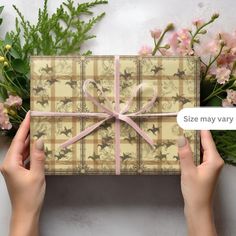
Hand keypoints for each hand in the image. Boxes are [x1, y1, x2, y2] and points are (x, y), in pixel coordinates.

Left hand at [0, 112, 45, 235]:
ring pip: (21, 150)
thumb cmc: (31, 195)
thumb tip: (39, 140)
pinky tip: (38, 145)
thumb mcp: (37, 174)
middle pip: (19, 144)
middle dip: (27, 131)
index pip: (18, 141)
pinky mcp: (18, 171)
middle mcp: (9, 163)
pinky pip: (24, 157)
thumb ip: (38, 156)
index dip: (24, 127)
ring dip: (30, 141)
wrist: (26, 212)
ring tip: (39, 129)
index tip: (30, 114)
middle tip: (37, 119)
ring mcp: (13, 168)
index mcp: (10, 163)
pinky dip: (31, 151)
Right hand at [178, 130, 223, 235]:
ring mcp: (210, 165)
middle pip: (206, 141)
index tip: (195, 115)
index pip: (207, 138)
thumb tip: (181, 137)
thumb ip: (185, 153)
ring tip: (184, 129)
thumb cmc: (195, 191)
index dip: (201, 126)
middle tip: (186, 120)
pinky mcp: (205, 168)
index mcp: (214, 159)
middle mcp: (214, 160)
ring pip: (202, 148)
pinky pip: (199, 154)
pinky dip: (192, 148)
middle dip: (197, 131)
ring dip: (194, 139)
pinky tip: (185, 145)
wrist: (198, 208)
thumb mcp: (188, 171)